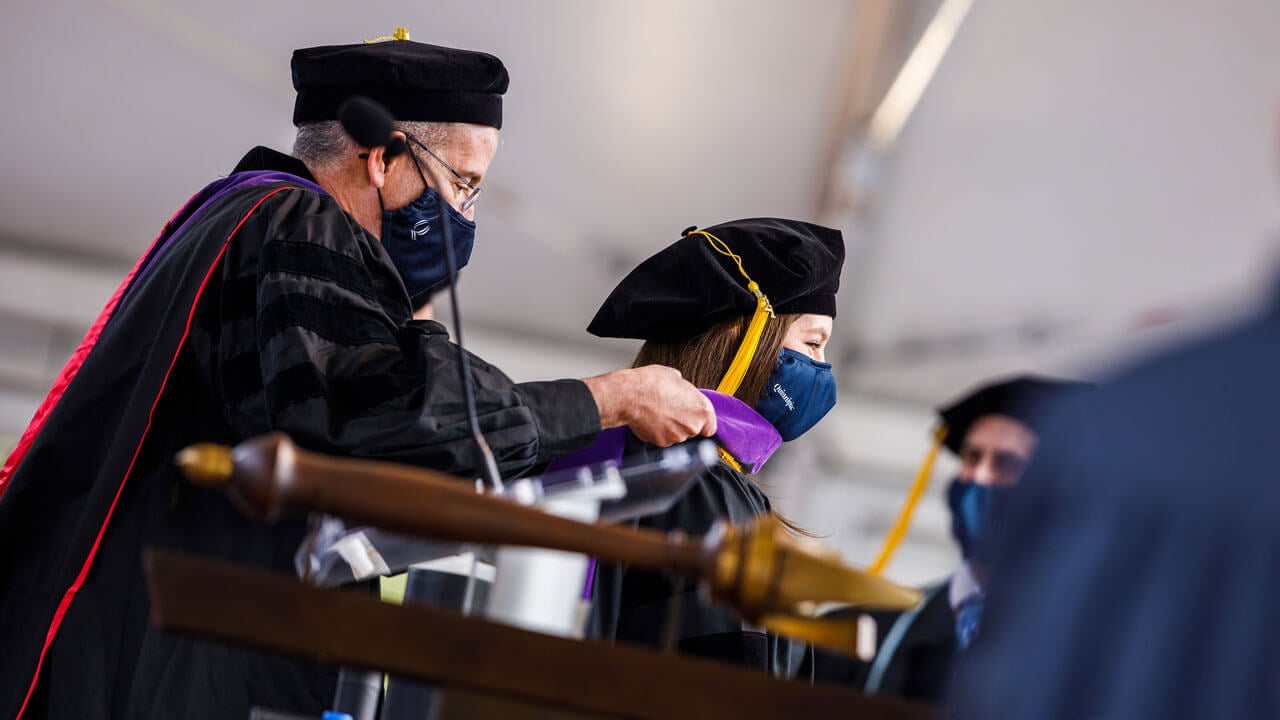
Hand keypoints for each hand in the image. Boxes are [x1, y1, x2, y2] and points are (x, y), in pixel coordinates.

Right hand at [583, 366, 716, 446]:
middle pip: (692, 430)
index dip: (701, 422)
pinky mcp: (661, 443)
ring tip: (659, 411)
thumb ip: (686, 391)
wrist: (629, 395)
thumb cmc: (651, 383)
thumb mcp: (676, 377)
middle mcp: (692, 426)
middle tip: (671, 408)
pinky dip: (658, 431)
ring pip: (677, 435)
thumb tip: (683, 392)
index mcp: (702, 409)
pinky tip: (651, 418)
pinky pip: (662, 438)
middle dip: (683, 421)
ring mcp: (676, 437)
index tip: (694, 418)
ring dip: (670, 426)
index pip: (710, 427)